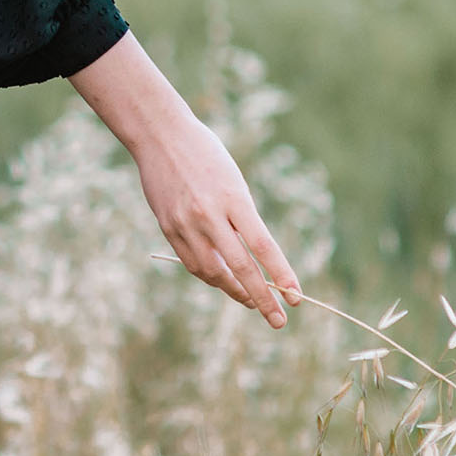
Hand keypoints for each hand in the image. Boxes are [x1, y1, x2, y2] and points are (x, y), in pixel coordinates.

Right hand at [130, 113, 302, 328]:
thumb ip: (241, 220)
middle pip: (240, 267)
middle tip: (278, 320)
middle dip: (261, 298)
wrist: (160, 135)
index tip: (296, 297)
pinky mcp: (168, 227)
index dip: (282, 274)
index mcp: (233, 198)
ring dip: (234, 291)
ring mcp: (185, 223)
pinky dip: (210, 276)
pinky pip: (191, 263)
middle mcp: (209, 214)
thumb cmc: (205, 154)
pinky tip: (222, 280)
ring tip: (251, 300)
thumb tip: (253, 263)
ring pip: (213, 273)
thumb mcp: (233, 182)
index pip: (263, 245)